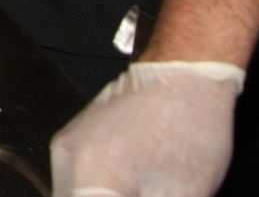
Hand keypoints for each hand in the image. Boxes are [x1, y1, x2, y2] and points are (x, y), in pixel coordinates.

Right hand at [50, 60, 244, 196]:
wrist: (186, 74)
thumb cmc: (189, 126)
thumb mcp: (183, 196)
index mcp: (92, 176)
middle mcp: (69, 159)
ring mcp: (68, 145)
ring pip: (72, 194)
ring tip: (142, 193)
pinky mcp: (75, 137)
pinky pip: (76, 180)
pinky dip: (97, 192)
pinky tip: (130, 190)